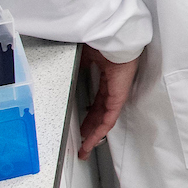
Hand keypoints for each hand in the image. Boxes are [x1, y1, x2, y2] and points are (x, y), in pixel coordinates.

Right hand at [78, 44, 140, 159]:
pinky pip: (110, 118)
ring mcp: (117, 93)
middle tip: (81, 143)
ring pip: (105, 120)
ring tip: (85, 148)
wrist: (115, 38)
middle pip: (99, 114)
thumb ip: (79, 66)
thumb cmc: (103, 41)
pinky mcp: (119, 97)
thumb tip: (68, 71)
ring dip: (94, 135)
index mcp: (106, 77)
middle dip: (89, 130)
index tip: (80, 125)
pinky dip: (100, 130)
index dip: (88, 115)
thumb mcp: (85, 56)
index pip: (97, 102)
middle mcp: (112, 87)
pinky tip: (92, 141)